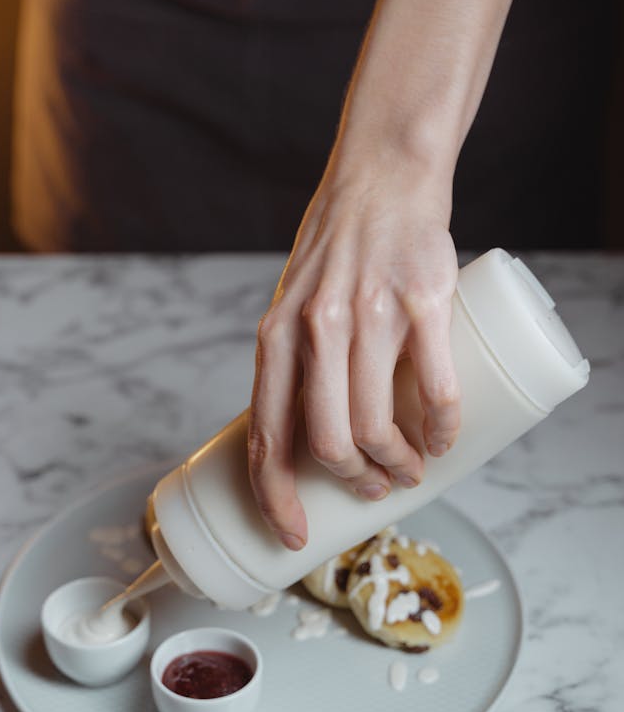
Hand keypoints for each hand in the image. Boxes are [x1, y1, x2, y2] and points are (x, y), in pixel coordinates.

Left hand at [248, 154, 459, 550]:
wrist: (381, 177)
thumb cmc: (335, 249)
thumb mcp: (290, 303)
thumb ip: (291, 360)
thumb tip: (304, 435)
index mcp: (276, 337)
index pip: (266, 437)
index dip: (276, 497)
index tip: (293, 533)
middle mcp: (316, 330)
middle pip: (329, 443)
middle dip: (353, 482)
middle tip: (374, 487)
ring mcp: (369, 316)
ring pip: (380, 424)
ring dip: (400, 463)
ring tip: (412, 466)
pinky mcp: (422, 304)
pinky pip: (436, 390)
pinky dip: (443, 429)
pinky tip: (445, 439)